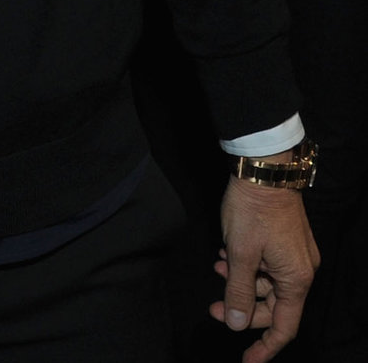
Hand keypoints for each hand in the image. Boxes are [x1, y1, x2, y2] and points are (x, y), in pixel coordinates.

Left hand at [212, 178, 318, 361]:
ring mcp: (294, 256)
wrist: (264, 170)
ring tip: (217, 265)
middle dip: (241, 307)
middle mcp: (301, 271)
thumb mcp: (239, 254)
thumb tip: (235, 324)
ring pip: (265, 283)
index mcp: (295, 280)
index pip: (284, 326)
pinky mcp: (285, 242)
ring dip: (240, 281)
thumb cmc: (252, 211)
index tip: (246, 360)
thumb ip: (238, 292)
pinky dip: (245, 265)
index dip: (265, 346)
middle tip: (211, 306)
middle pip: (272, 306)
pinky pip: (266, 265)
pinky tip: (225, 253)